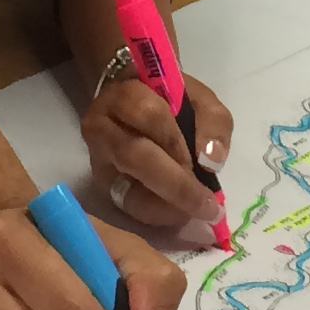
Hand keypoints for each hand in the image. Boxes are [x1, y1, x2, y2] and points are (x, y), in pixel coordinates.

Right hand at [84, 71, 232, 243]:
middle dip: (175, 184)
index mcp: (124, 95)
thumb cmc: (169, 101)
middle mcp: (101, 127)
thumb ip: (212, 122)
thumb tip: (210, 162)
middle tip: (207, 205)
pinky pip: (128, 207)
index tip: (207, 166)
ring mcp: (97, 160)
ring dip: (167, 204)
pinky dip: (158, 214)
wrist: (135, 106)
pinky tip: (179, 212)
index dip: (175, 141)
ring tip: (196, 209)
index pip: (147, 114)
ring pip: (127, 188)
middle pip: (133, 156)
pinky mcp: (102, 186)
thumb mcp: (199, 99)